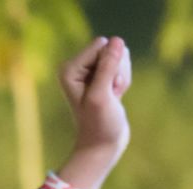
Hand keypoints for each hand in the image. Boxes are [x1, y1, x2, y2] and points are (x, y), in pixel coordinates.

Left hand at [59, 37, 131, 178]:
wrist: (101, 144)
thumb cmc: (98, 124)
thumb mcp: (102, 95)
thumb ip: (108, 67)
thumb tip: (117, 40)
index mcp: (69, 68)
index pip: (102, 44)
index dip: (110, 65)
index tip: (103, 90)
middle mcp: (76, 66)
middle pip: (112, 47)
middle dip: (117, 71)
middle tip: (109, 94)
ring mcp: (89, 70)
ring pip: (120, 56)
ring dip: (121, 77)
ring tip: (111, 96)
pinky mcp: (101, 75)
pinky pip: (123, 65)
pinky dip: (124, 81)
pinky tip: (114, 96)